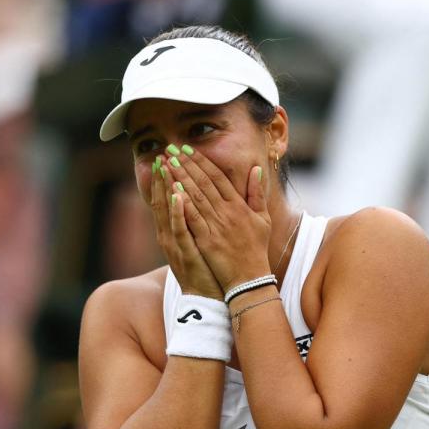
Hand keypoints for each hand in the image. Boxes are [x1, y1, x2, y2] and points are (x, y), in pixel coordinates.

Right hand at [150, 155, 222, 298]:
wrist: (208, 297)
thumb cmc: (206, 268)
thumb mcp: (197, 241)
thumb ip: (195, 221)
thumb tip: (195, 203)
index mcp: (174, 231)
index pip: (167, 199)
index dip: (165, 179)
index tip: (165, 157)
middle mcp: (170, 235)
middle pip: (163, 201)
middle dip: (163, 177)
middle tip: (162, 154)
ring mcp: (176, 244)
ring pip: (168, 211)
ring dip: (167, 188)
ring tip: (166, 166)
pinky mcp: (186, 253)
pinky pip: (180, 230)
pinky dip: (178, 212)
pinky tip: (179, 195)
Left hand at [161, 145, 271, 290]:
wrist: (250, 279)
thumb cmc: (256, 249)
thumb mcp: (263, 218)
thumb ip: (257, 193)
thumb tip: (255, 169)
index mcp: (239, 205)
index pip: (217, 177)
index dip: (201, 161)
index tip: (187, 148)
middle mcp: (227, 212)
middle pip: (203, 182)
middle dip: (186, 164)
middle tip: (170, 148)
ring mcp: (216, 226)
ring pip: (196, 196)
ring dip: (180, 178)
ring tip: (166, 163)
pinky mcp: (207, 240)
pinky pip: (193, 218)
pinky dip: (183, 204)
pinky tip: (172, 190)